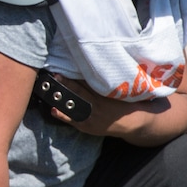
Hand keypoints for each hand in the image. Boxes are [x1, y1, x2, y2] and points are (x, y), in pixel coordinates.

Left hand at [47, 74, 173, 140]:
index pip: (90, 82)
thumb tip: (106, 59)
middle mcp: (99, 106)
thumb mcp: (124, 87)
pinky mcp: (88, 127)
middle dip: (67, 83)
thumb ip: (113, 77)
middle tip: (55, 74)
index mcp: (108, 94)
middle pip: (80, 92)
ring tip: (51, 89)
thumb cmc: (128, 101)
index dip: (78, 74)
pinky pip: (73, 120)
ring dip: (62, 97)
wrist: (135, 122)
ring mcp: (93, 117)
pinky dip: (62, 115)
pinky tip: (53, 109)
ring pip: (75, 105)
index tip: (68, 65)